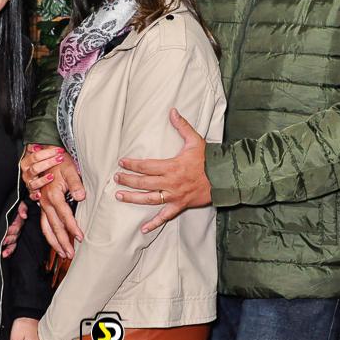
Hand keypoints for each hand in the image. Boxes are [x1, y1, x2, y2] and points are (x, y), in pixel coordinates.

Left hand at [1, 201, 27, 257]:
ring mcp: (15, 234)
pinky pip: (12, 246)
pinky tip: (5, 255)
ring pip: (13, 243)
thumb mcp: (19, 204)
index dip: (11, 230)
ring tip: (3, 254)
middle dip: (8, 240)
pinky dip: (9, 251)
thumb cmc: (15, 205)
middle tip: (3, 242)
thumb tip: (24, 216)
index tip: (5, 232)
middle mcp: (18, 229)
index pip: (16, 227)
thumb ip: (22, 208)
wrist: (14, 207)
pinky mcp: (12, 238)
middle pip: (14, 236)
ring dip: (9, 249)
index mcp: (19, 221)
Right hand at [20, 144, 85, 257]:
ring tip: (63, 253)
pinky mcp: (43, 205)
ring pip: (46, 228)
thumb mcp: (70, 169)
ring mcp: (43, 205)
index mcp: (53, 195)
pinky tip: (55, 241)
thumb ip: (76, 183)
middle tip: (70, 254)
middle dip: (62, 242)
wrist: (47, 156)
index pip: (64, 216)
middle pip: (54, 226)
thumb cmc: (61, 163)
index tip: (80, 237)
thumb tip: (80, 197)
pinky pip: (44, 223)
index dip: (72, 228)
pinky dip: (49, 234)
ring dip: (54, 242)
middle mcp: (45, 202)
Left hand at [115, 108, 210, 233]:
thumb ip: (182, 126)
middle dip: (128, 180)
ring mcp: (174, 196)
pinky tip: (143, 229)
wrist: (223, 177)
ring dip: (133, 198)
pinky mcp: (180, 205)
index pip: (146, 166)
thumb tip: (172, 111)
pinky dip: (154, 223)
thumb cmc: (208, 159)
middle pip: (144, 182)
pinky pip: (165, 216)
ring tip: (119, 196)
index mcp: (172, 166)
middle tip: (116, 178)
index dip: (132, 164)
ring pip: (149, 199)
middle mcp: (171, 183)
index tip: (122, 162)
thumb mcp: (195, 140)